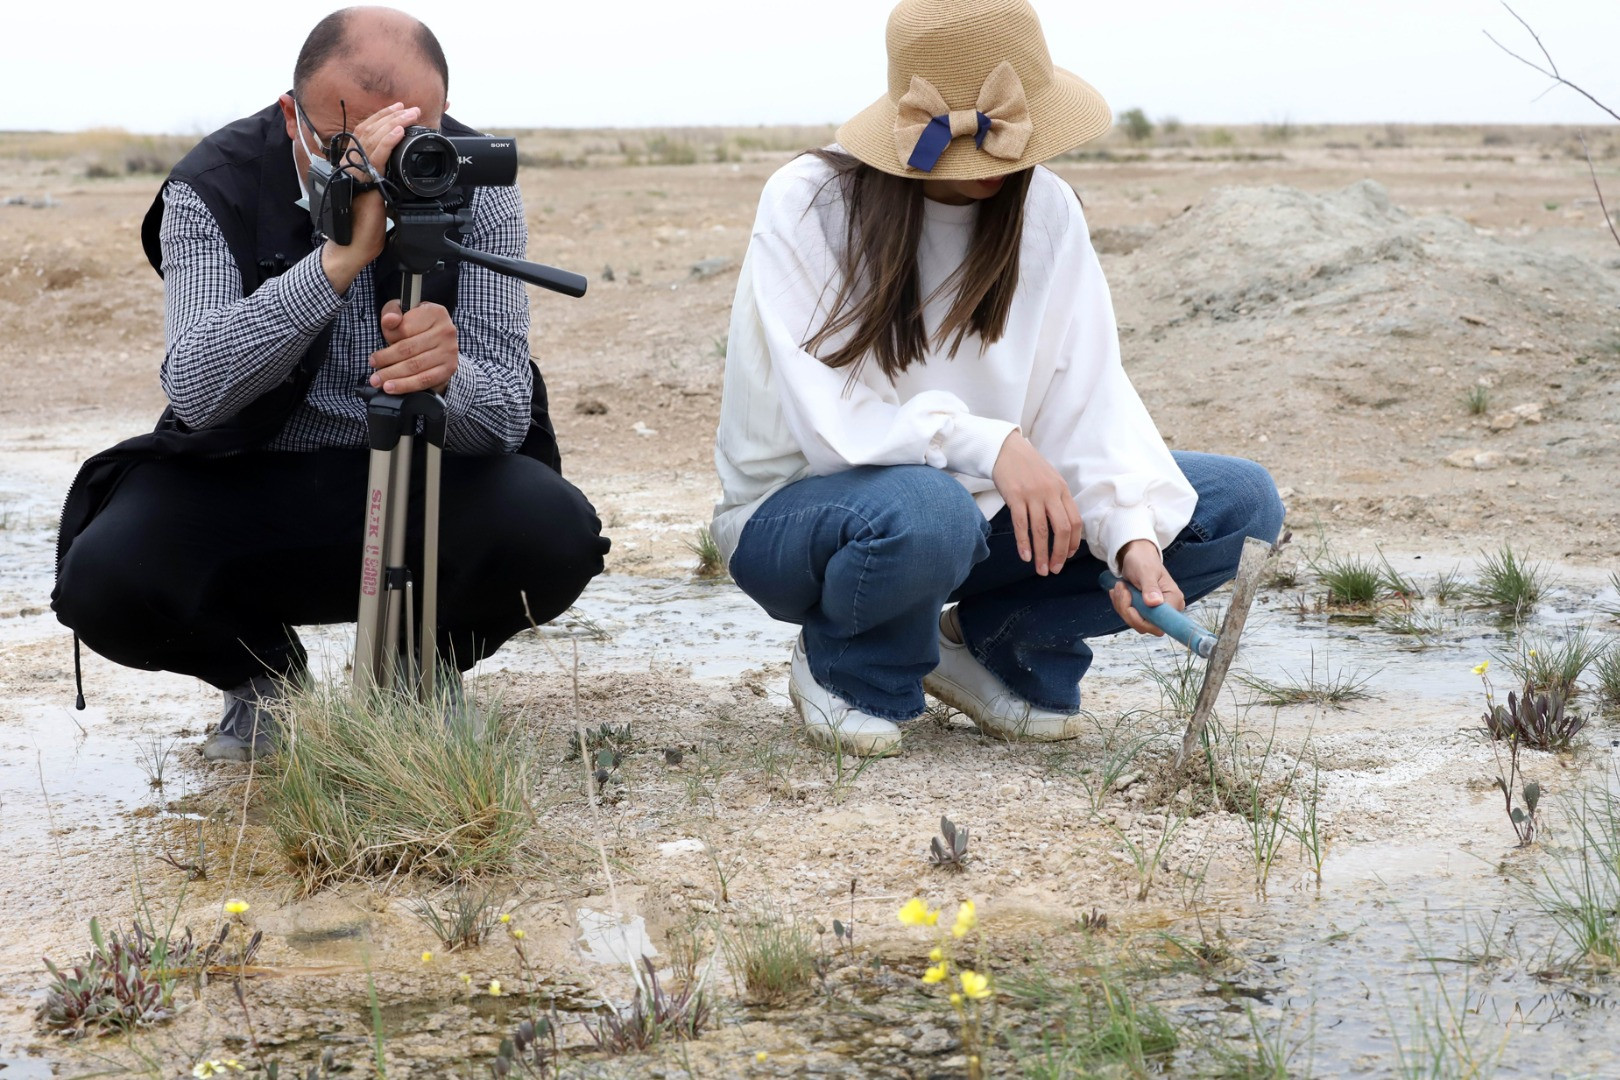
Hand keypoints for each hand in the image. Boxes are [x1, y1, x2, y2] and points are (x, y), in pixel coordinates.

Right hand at [320, 102, 421, 292]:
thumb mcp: (378, 198)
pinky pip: (376, 156)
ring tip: (409, 113)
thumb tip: (399, 175)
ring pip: (372, 139)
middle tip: (408, 108)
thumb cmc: (364, 227)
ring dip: (393, 123)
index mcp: (354, 167)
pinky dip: (388, 141)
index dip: (381, 120)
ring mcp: (355, 172)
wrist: (353, 247)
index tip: (398, 111)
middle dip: (390, 116)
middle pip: (368, 131)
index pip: (365, 135)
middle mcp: (350, 165)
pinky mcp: (363, 182)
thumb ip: (384, 182)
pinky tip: (399, 131)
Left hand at [370, 300, 457, 394]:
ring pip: (415, 366)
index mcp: (435, 312)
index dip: (387, 340)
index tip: (374, 354)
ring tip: (378, 381)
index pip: (405, 329)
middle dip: (386, 361)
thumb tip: (390, 320)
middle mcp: (446, 331)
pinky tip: (393, 388)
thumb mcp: (403, 312)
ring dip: (393, 375)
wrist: (437, 342)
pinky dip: (406, 385)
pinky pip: (425, 379)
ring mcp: (449, 351)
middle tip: (372, 369)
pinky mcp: (449, 368)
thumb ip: (392, 312)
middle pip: (409, 349)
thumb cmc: (416, 325)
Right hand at [991, 431, 1082, 575]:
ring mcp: (1033, 494)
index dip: (1073, 543)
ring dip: (1042, 553)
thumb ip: (1057, 500)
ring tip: (1041, 570)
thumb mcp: (1050, 480)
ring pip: (1041, 530)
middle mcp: (1051, 493)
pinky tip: (1025, 556)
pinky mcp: (1015, 496)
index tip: (1067, 557)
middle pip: (1062, 528)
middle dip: (1060, 553)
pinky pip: (1021, 524)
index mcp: (1062, 490)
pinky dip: (1024, 543)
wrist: (1006, 449)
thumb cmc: (1028, 468)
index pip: (1075, 521)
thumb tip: (1063, 528)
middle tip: (1055, 569)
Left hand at [1109, 539, 1185, 636]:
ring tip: (1120, 586)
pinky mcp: (1145, 611)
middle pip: (1145, 626)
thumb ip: (1150, 587)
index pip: (1160, 624)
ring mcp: (1155, 611)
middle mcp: (1168, 609)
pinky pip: (1129, 616)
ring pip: (1134, 622)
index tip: (1130, 606)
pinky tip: (1119, 591)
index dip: (1142, 621)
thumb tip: (1154, 603)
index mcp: (1174, 600)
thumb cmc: (1143, 561)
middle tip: (1121, 589)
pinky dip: (1120, 605)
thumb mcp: (1146, 572)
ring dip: (1122, 605)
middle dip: (1127, 610)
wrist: (1137, 556)